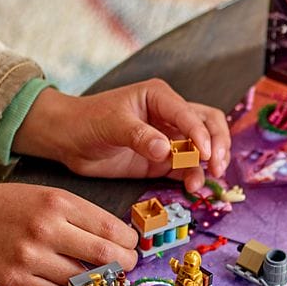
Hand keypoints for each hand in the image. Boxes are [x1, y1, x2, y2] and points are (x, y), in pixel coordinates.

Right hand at [0, 183, 138, 285]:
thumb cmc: (5, 207)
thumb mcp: (45, 195)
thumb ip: (79, 215)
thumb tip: (117, 239)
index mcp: (57, 203)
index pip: (111, 229)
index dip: (129, 242)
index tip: (130, 246)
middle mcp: (45, 229)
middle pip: (105, 257)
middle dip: (123, 264)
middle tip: (125, 266)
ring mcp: (30, 258)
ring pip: (82, 280)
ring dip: (92, 279)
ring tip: (90, 272)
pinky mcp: (15, 281)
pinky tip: (56, 277)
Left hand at [13, 81, 230, 192]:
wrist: (68, 140)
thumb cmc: (87, 121)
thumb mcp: (112, 124)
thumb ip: (140, 136)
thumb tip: (166, 150)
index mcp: (160, 97)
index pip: (191, 114)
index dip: (201, 134)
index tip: (205, 154)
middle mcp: (170, 116)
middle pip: (209, 125)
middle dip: (218, 145)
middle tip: (217, 166)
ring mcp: (169, 139)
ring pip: (202, 148)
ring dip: (208, 165)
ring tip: (200, 183)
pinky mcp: (162, 161)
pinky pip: (186, 168)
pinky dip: (194, 177)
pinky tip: (192, 188)